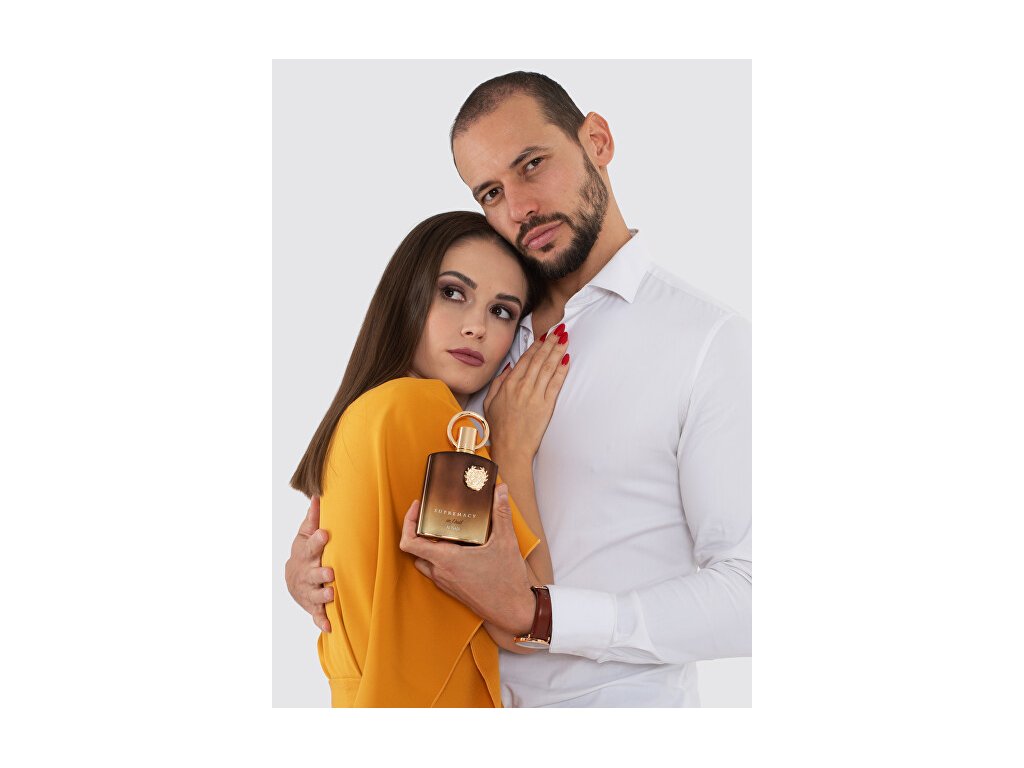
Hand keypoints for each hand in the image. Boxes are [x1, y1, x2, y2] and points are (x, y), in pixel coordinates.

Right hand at [285, 496, 334, 632]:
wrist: (293, 577)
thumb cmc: (306, 551)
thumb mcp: (306, 533)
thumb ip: (313, 518)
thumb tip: (317, 494)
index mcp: (306, 553)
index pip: (311, 546)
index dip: (317, 540)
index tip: (324, 534)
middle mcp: (306, 573)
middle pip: (312, 573)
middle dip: (320, 573)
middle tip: (330, 571)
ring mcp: (308, 590)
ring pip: (314, 594)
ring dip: (322, 595)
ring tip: (331, 594)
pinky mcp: (312, 605)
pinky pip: (317, 614)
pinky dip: (322, 621)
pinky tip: (329, 626)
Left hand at [399, 484, 535, 633]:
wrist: (513, 612)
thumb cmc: (507, 582)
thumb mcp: (506, 542)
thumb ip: (501, 514)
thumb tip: (500, 490)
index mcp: (447, 560)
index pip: (409, 543)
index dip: (408, 522)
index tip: (416, 508)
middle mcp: (441, 573)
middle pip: (415, 549)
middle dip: (418, 530)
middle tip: (431, 516)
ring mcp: (445, 583)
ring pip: (424, 561)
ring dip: (428, 545)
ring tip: (443, 530)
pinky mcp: (452, 589)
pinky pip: (436, 571)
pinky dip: (439, 558)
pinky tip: (457, 548)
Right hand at [483, 324, 569, 460]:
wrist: (510, 448)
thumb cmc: (499, 428)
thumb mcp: (490, 402)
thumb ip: (498, 382)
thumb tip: (510, 368)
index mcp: (508, 384)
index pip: (525, 359)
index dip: (536, 345)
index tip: (544, 335)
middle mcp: (522, 386)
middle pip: (539, 359)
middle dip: (550, 342)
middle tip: (559, 330)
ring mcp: (535, 395)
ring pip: (548, 367)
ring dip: (558, 351)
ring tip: (565, 339)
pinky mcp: (546, 405)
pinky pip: (556, 383)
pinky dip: (562, 370)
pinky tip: (567, 359)